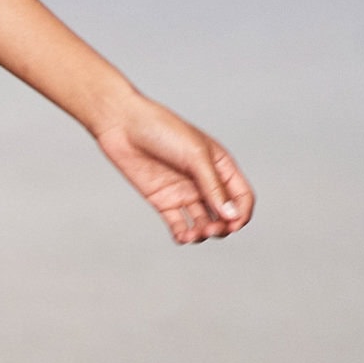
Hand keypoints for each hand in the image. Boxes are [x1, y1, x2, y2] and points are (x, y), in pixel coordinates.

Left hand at [94, 96, 253, 245]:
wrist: (122, 125)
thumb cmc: (161, 130)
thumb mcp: (195, 156)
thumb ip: (214, 187)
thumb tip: (232, 215)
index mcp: (220, 166)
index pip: (242, 196)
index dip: (241, 213)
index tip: (232, 224)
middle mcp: (204, 181)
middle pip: (224, 214)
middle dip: (222, 227)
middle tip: (211, 229)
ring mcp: (184, 192)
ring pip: (203, 222)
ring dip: (203, 233)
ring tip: (194, 234)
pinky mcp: (163, 200)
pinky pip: (178, 224)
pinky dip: (183, 235)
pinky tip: (182, 237)